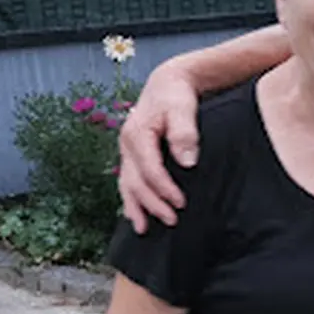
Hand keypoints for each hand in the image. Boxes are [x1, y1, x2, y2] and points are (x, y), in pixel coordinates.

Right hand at [117, 60, 201, 232]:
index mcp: (137, 134)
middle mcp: (127, 144)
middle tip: (172, 220)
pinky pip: (127, 182)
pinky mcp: (132, 156)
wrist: (167, 84)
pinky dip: (130, 200)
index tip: (181, 203)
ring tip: (144, 229)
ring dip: (135, 208)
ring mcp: (127, 152)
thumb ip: (185, 133)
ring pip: (126, 185)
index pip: (149, 169)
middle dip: (152, 204)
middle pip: (135, 181)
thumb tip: (187, 161)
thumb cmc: (176, 96)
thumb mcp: (183, 109)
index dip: (164, 188)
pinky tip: (135, 216)